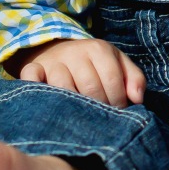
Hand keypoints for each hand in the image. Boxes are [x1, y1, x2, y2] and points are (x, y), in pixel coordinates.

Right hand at [11, 38, 145, 106]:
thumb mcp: (118, 64)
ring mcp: (53, 61)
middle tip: (100, 120)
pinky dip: (36, 88)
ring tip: (80, 117)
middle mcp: (75, 53)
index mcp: (99, 49)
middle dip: (98, 108)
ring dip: (72, 106)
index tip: (117, 113)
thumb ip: (134, 78)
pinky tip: (47, 103)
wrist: (59, 50)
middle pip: (90, 86)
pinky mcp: (32, 68)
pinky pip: (30, 77)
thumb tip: (137, 99)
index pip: (112, 80)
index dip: (118, 101)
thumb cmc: (94, 64)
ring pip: (63, 86)